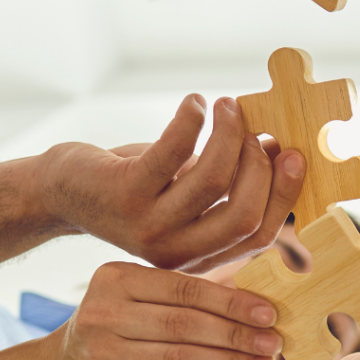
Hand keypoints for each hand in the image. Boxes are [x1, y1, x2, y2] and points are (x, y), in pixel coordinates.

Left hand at [41, 94, 304, 271]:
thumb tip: (281, 147)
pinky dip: (192, 120)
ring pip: (212, 180)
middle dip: (260, 166)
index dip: (283, 196)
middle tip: (260, 129)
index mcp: (200, 256)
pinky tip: (195, 103)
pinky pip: (174, 151)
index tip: (293, 155)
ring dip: (229, 135)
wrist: (65, 194)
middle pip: (243, 215)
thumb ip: (229, 184)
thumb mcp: (186, 195)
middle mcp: (177, 250)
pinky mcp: (125, 192)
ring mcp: (149, 225)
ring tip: (227, 107)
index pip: (259, 237)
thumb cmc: (137, 188)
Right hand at [48, 262, 281, 359]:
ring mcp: (105, 354)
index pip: (184, 289)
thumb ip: (187, 293)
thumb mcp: (141, 295)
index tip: (269, 312)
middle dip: (238, 335)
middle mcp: (104, 314)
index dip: (230, 302)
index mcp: (116, 278)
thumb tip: (255, 299)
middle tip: (274, 342)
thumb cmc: (122, 322)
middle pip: (185, 325)